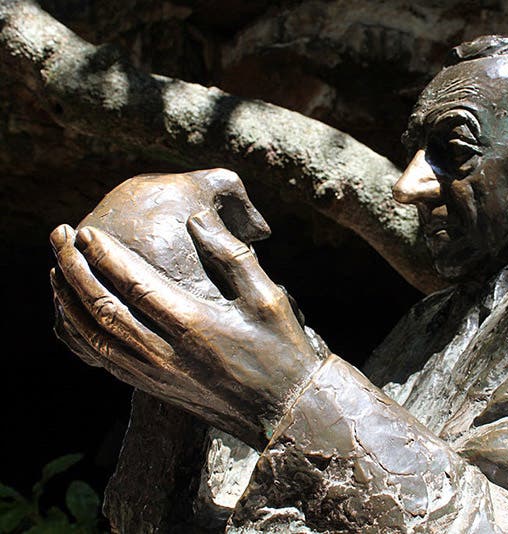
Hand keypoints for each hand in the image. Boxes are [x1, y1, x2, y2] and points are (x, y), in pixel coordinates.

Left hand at [50, 209, 322, 448]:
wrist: (283, 409)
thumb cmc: (282, 349)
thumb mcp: (269, 297)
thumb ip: (233, 255)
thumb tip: (197, 219)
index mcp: (194, 326)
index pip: (135, 285)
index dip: (106, 256)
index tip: (87, 232)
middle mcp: (166, 353)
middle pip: (103, 308)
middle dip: (74, 269)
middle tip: (59, 238)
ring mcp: (156, 374)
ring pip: (94, 336)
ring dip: (69, 301)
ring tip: (56, 271)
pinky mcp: (154, 387)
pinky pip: (103, 360)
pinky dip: (80, 335)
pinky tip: (72, 316)